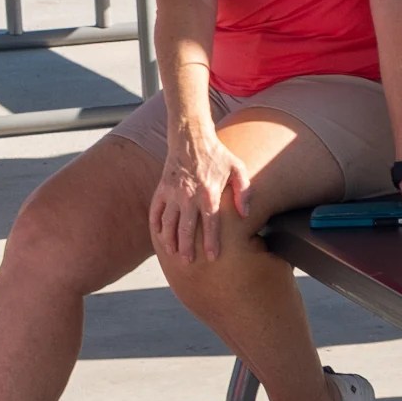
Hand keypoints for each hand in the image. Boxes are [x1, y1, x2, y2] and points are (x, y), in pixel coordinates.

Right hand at [150, 134, 252, 263]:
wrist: (191, 138)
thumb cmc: (218, 156)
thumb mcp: (238, 169)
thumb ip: (244, 191)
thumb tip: (245, 214)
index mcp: (208, 193)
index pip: (210, 224)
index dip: (211, 242)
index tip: (212, 257)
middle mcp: (188, 195)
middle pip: (185, 229)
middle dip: (187, 248)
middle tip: (188, 262)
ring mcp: (172, 193)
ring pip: (168, 223)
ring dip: (170, 241)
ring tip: (174, 254)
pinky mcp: (161, 189)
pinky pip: (155, 212)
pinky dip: (156, 226)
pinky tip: (160, 237)